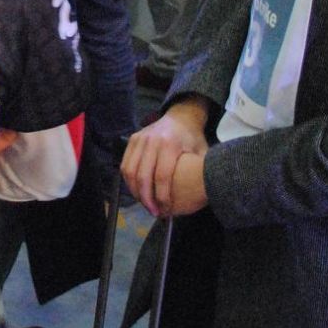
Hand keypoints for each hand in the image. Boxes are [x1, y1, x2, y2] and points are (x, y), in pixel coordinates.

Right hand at [123, 98, 210, 216]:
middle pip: (143, 176)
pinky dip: (129, 181)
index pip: (162, 176)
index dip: (162, 197)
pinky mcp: (133, 139)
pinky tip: (137, 191)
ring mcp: (140, 138)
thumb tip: (203, 196)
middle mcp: (152, 140)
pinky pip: (125, 164)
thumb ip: (200, 173)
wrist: (181, 116)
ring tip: (145, 204)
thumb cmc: (193, 139)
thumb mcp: (202, 153)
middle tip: (153, 212)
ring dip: (135, 191)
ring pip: (130, 171)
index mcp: (170, 144)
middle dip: (146, 198)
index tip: (165, 210)